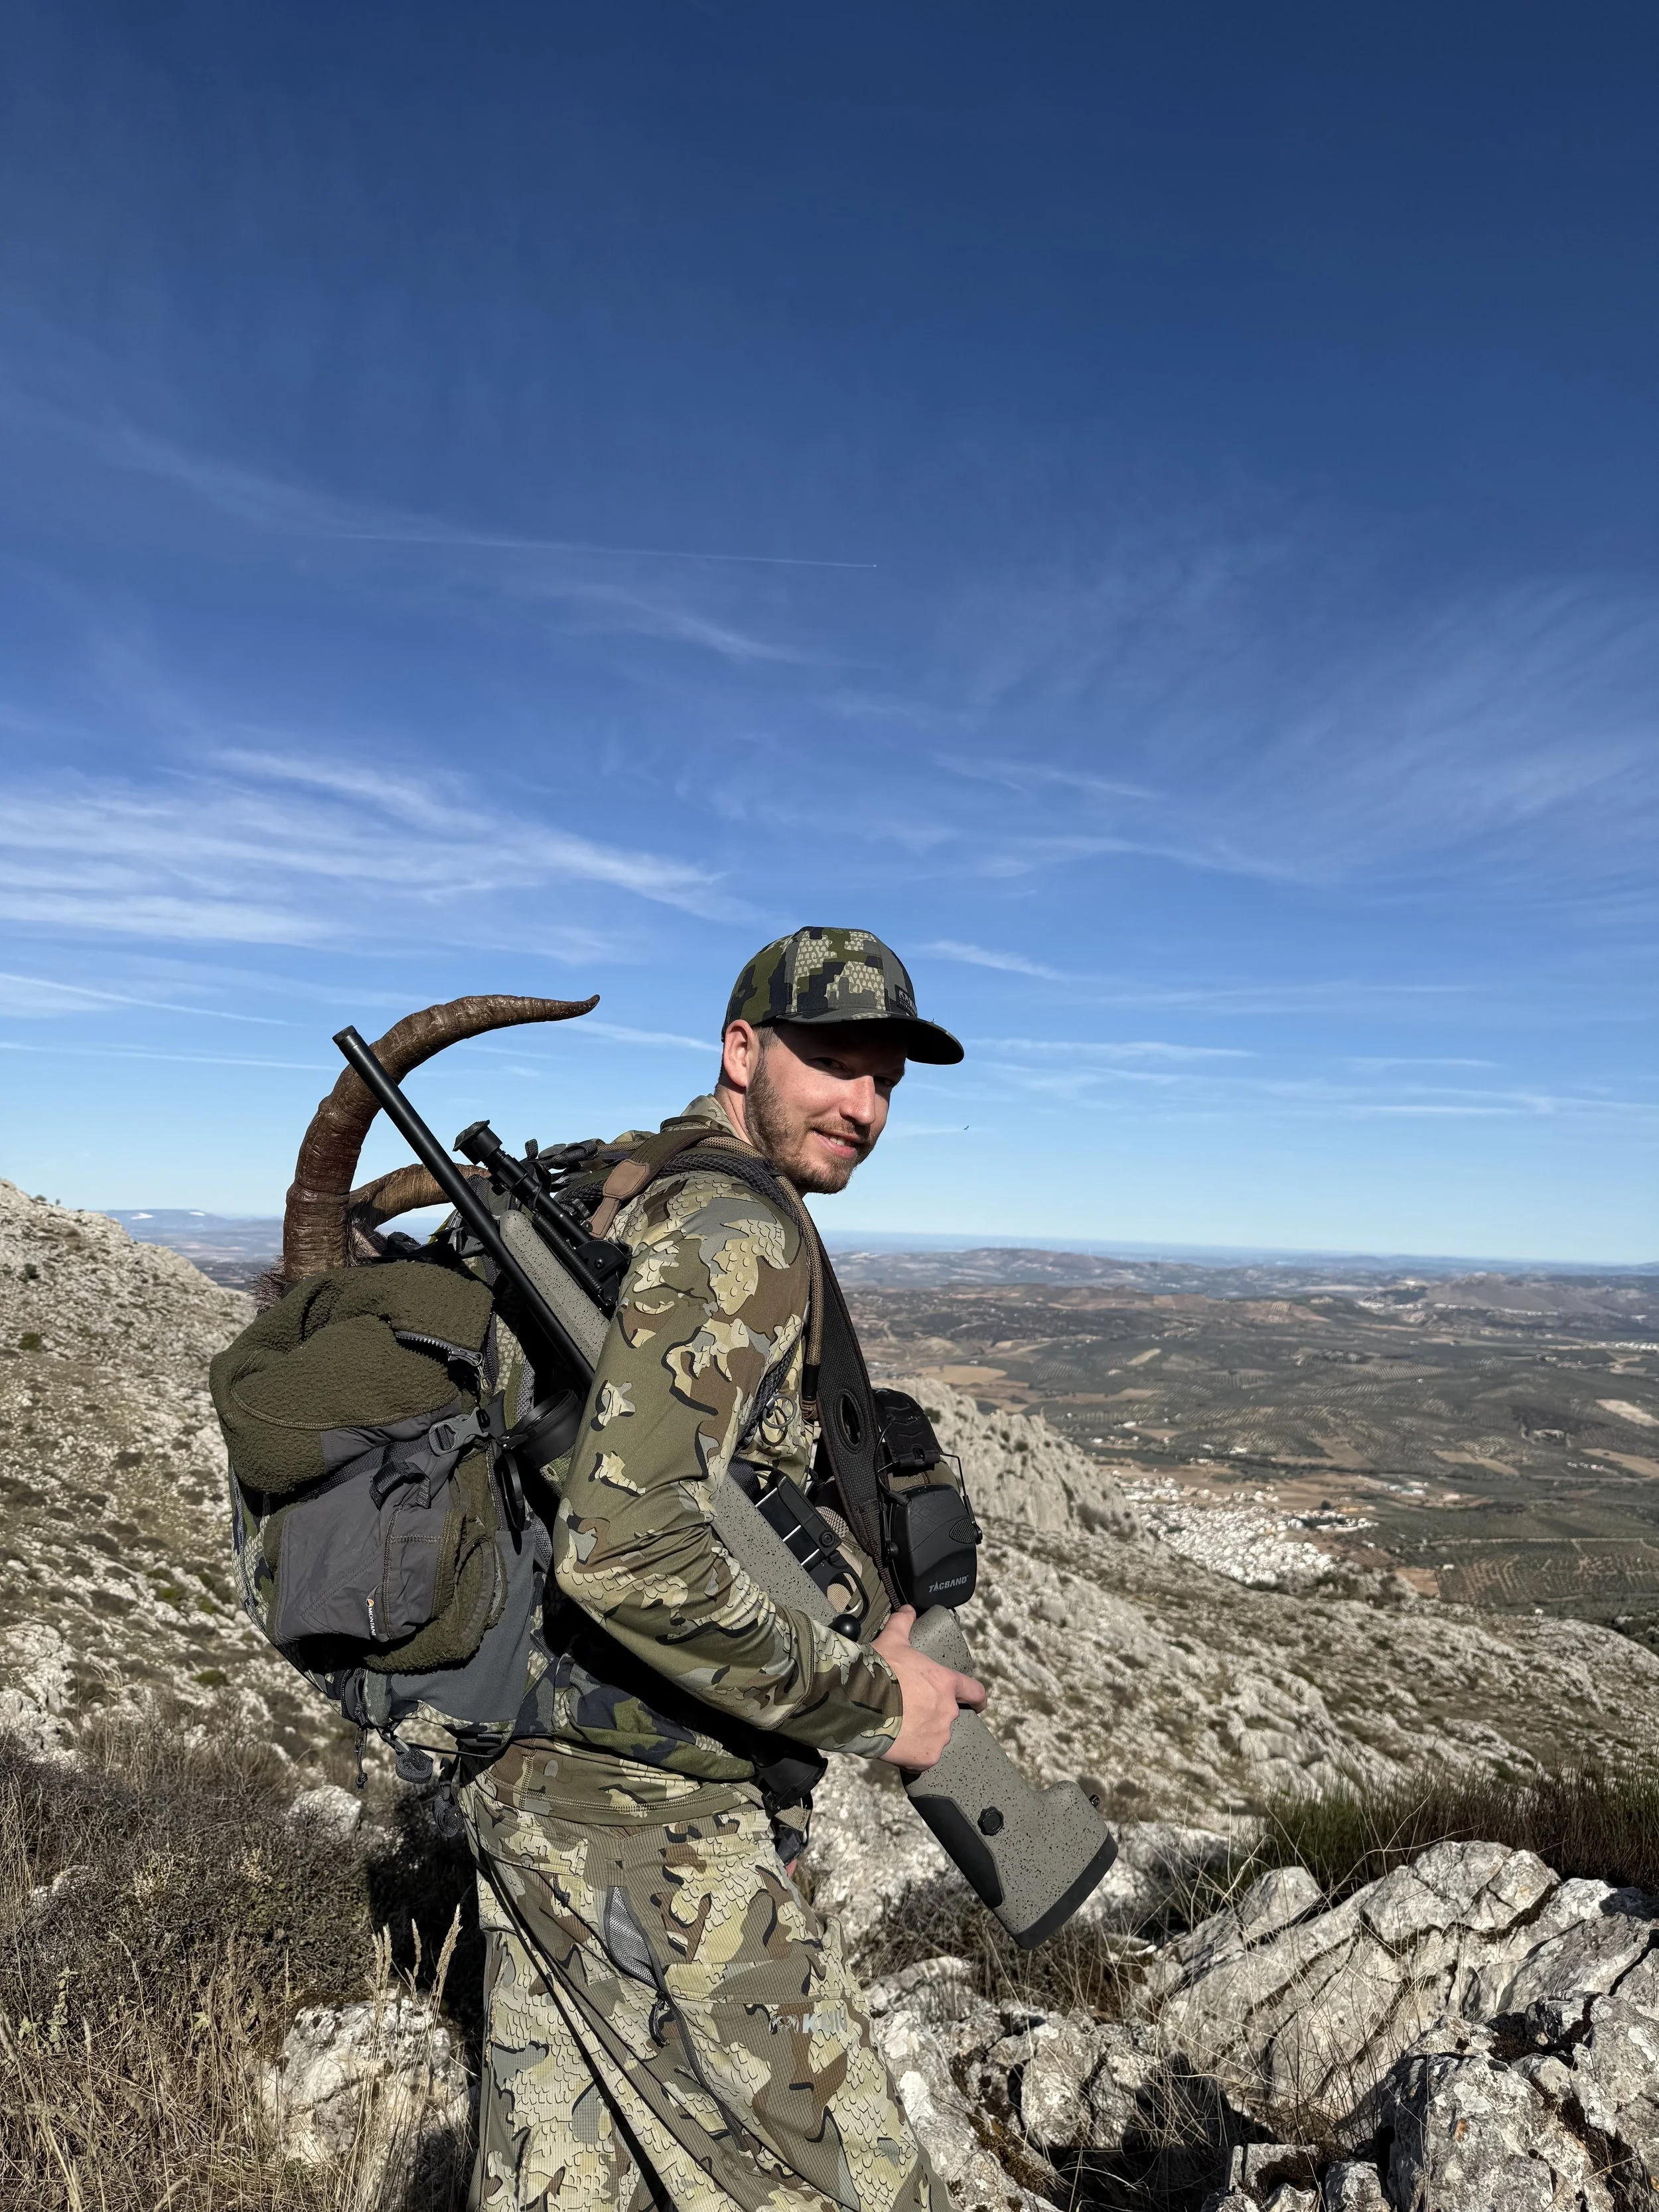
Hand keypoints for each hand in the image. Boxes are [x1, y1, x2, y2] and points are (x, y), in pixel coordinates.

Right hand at [874, 1605, 987, 1770]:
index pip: (973, 1690)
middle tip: (907, 1713)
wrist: (862, 1702)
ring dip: (921, 1736)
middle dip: (930, 1715)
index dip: (977, 1698)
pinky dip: (912, 1756)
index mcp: (945, 1683)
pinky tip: (896, 1747)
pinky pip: (922, 1760)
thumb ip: (902, 1624)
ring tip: (898, 1729)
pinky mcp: (926, 1757)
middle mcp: (948, 1710)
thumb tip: (907, 1609)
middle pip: (946, 1716)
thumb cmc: (880, 1669)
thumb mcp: (892, 1641)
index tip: (979, 1704)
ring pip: (934, 1738)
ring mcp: (938, 1736)